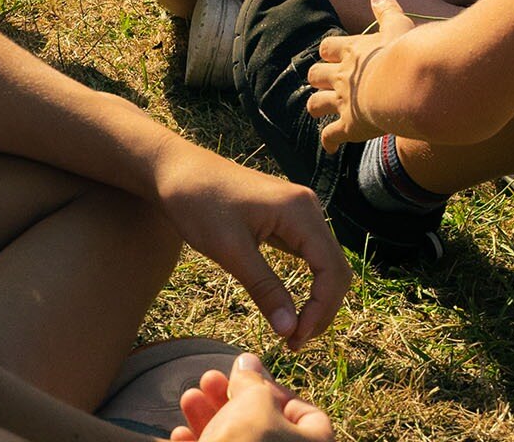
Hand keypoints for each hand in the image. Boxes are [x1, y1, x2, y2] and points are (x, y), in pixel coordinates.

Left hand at [147, 140, 351, 351]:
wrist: (176, 170)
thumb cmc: (198, 204)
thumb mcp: (230, 251)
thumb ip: (264, 288)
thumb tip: (290, 330)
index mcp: (300, 211)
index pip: (332, 270)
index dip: (321, 310)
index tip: (294, 339)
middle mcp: (308, 208)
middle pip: (336, 269)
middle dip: (322, 310)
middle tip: (293, 343)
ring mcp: (299, 212)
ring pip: (326, 264)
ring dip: (316, 300)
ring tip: (292, 332)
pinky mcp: (287, 219)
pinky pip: (309, 257)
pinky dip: (306, 285)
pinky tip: (288, 307)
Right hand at [171, 353, 332, 441]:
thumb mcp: (254, 401)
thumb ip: (253, 380)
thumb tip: (249, 362)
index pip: (307, 415)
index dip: (276, 390)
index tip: (246, 377)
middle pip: (264, 428)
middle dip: (232, 400)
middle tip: (208, 380)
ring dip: (210, 419)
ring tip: (189, 398)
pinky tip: (179, 435)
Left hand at [306, 0, 418, 153]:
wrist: (404, 84)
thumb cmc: (404, 53)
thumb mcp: (397, 25)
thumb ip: (386, 11)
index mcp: (352, 51)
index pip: (328, 47)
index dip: (329, 52)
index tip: (333, 54)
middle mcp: (342, 76)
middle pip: (315, 75)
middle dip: (318, 78)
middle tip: (324, 82)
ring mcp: (343, 102)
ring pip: (316, 104)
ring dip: (316, 107)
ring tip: (319, 110)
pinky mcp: (350, 126)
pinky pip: (331, 136)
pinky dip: (328, 141)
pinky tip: (329, 147)